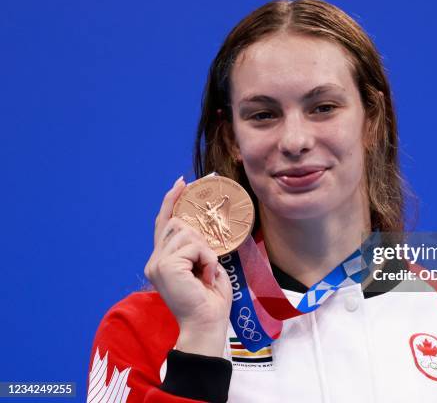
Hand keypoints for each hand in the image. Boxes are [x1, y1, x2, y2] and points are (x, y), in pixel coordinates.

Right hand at [144, 176, 232, 355]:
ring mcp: (158, 263)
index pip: (164, 224)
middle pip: (178, 224)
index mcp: (161, 261)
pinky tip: (206, 277)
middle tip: (208, 264)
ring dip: (205, 252)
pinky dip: (208, 259)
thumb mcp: (204, 267)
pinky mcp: (166, 266)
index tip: (182, 182)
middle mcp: (154, 260)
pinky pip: (195, 246)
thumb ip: (196, 248)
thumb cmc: (210, 301)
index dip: (171, 201)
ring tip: (207, 274)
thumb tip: (199, 228)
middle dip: (199, 238)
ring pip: (188, 233)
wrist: (206, 325)